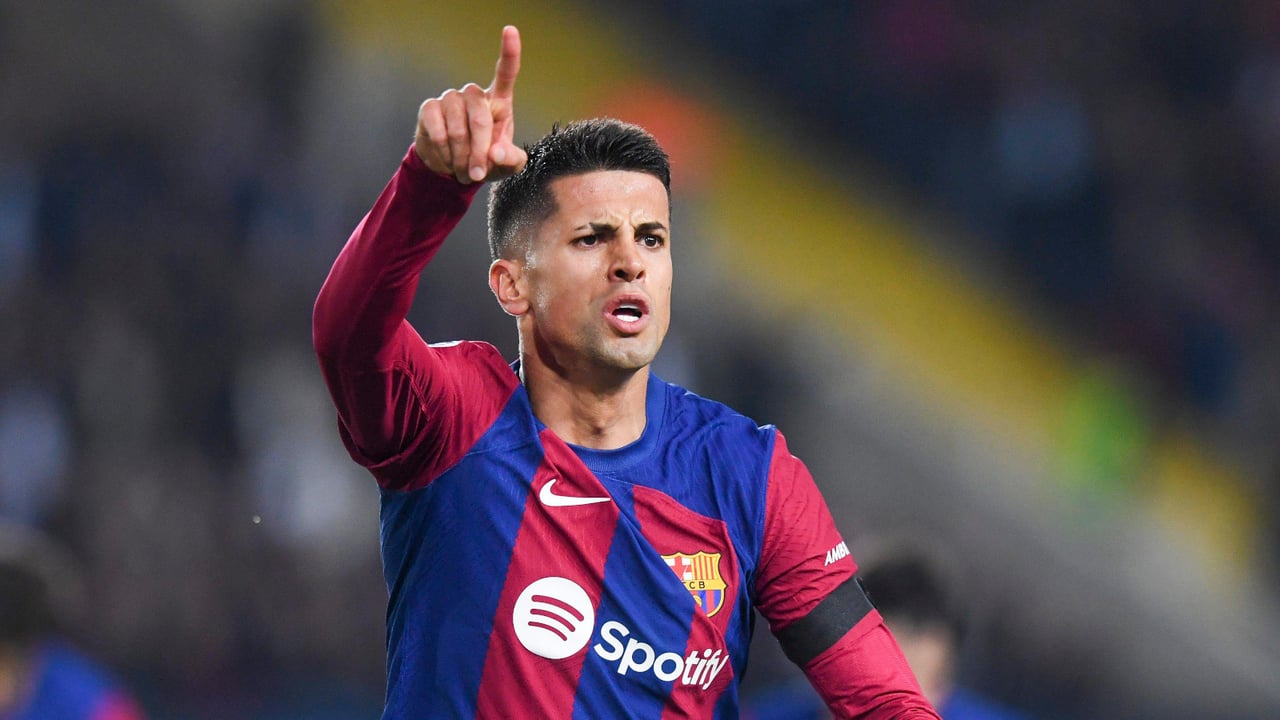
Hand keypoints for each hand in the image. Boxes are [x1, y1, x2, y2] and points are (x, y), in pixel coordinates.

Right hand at [415, 25, 526, 183]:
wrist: (454, 170)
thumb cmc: (487, 162)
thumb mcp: (507, 167)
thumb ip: (511, 160)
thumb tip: (495, 153)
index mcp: (499, 102)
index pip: (506, 72)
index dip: (509, 52)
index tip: (510, 30)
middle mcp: (474, 95)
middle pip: (480, 117)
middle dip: (479, 151)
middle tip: (476, 175)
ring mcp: (451, 99)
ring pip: (457, 128)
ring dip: (461, 157)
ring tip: (463, 171)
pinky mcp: (430, 109)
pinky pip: (436, 131)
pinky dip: (443, 153)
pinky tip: (446, 160)